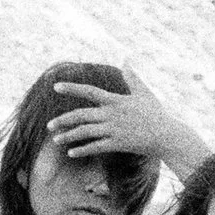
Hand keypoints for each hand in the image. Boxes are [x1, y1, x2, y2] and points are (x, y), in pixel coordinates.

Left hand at [48, 80, 183, 162]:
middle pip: (81, 115)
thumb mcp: (144, 93)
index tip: (55, 86)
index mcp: (115, 100)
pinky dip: (82, 150)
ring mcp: (113, 129)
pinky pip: (95, 147)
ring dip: (69, 136)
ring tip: (56, 140)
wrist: (166, 135)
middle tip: (49, 125)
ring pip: (85, 132)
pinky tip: (71, 153)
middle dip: (63, 120)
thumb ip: (132, 78)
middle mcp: (111, 114)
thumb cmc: (156, 113)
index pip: (89, 91)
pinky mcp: (117, 143)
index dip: (72, 88)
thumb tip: (126, 61)